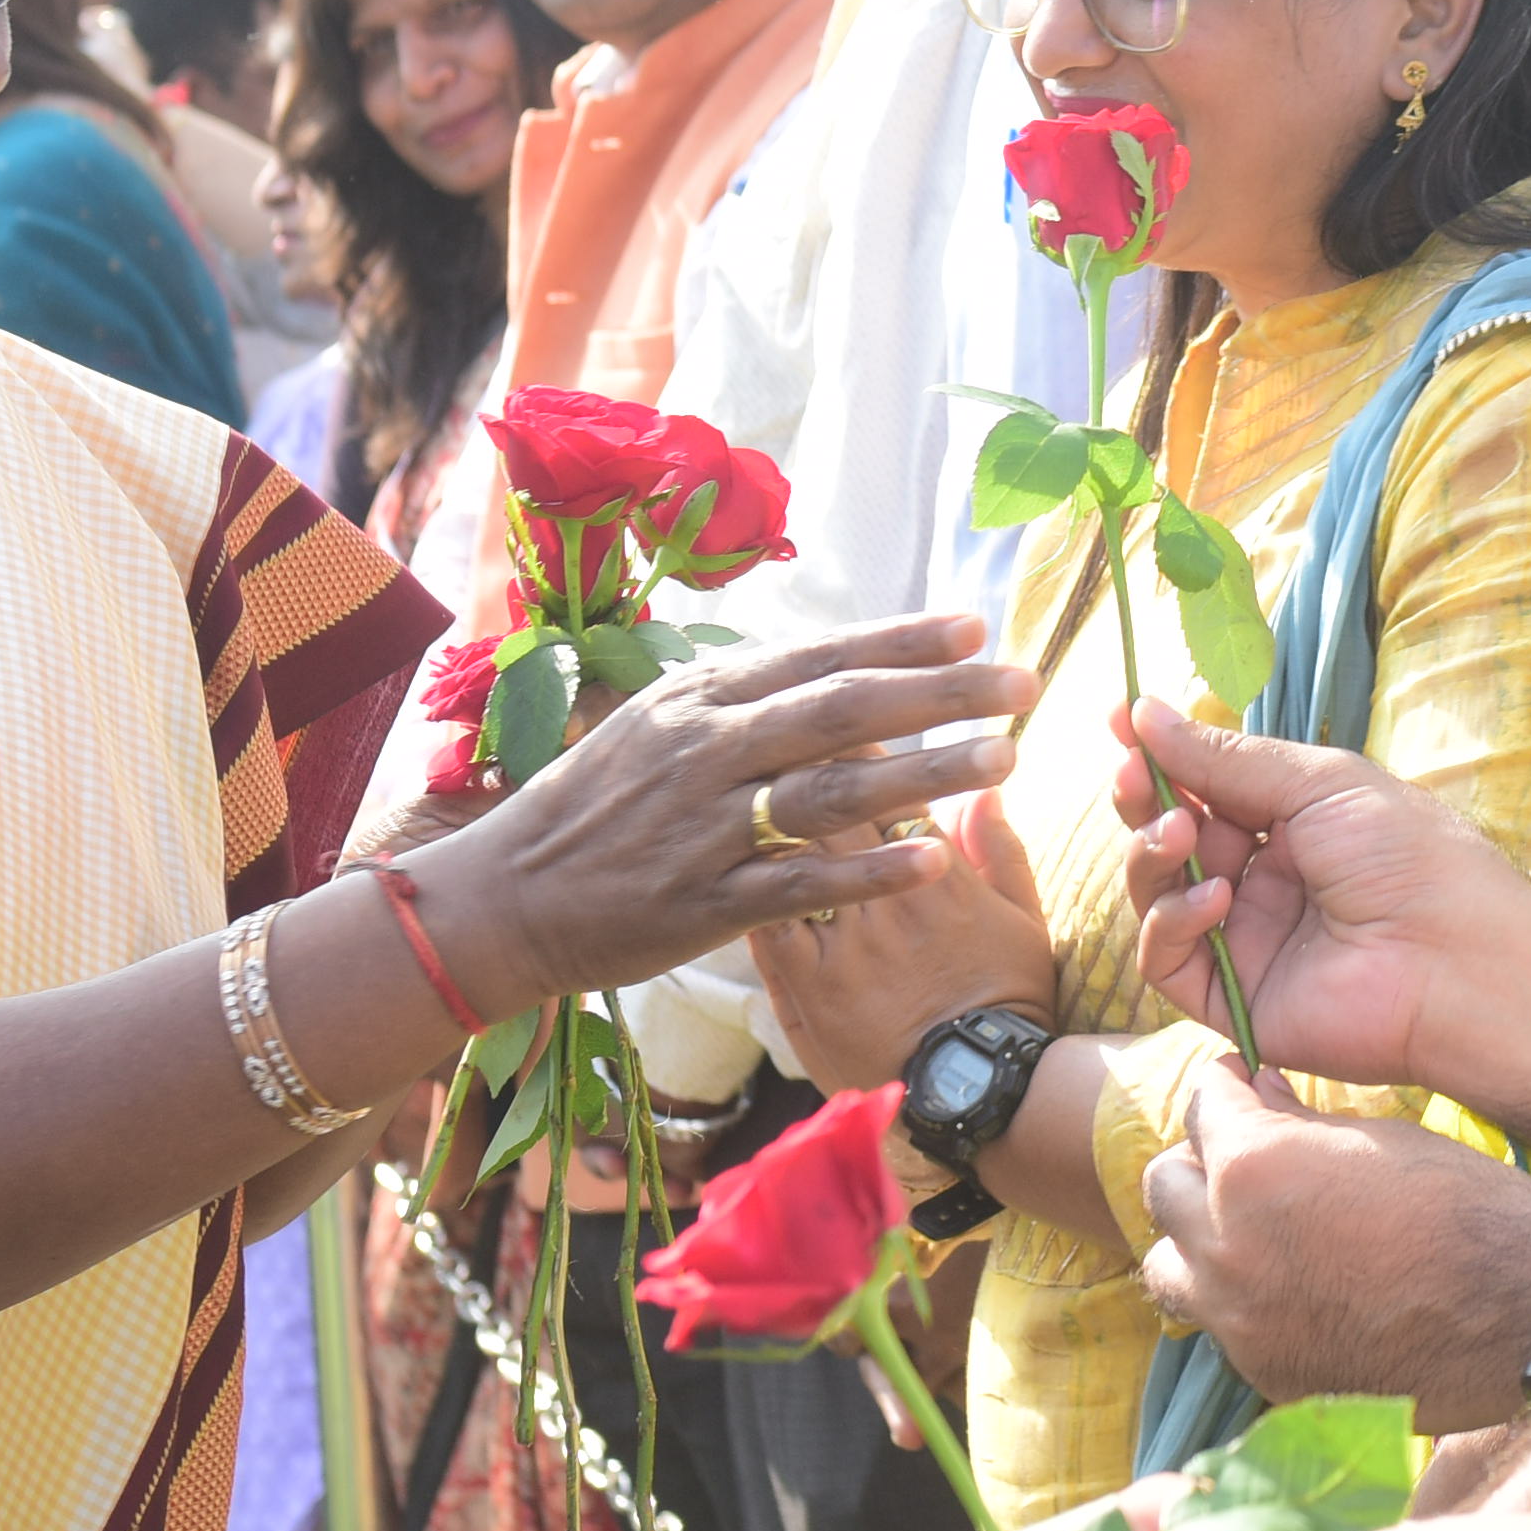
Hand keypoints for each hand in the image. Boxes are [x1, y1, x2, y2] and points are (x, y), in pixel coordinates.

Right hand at [406, 618, 1031, 1023]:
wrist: (504, 897)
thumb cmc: (593, 808)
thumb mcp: (657, 729)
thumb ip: (744, 703)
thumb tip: (836, 670)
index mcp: (700, 701)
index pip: (818, 656)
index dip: (901, 640)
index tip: (977, 628)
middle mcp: (707, 751)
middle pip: (843, 710)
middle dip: (941, 693)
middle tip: (1025, 683)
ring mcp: (707, 828)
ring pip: (835, 792)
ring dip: (928, 772)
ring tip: (1006, 758)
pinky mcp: (706, 903)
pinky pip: (804, 884)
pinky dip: (870, 872)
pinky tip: (936, 861)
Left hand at [746, 751, 1073, 1091]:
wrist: (978, 1090)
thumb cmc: (1007, 1004)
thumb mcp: (1022, 919)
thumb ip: (999, 849)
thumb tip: (983, 788)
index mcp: (941, 871)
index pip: (892, 781)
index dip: (864, 747)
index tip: (846, 721)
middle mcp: (886, 894)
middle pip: (832, 802)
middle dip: (806, 762)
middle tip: (783, 738)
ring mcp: (842, 939)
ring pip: (790, 852)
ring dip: (767, 816)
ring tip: (748, 791)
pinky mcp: (806, 984)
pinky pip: (764, 918)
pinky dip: (746, 884)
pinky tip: (729, 864)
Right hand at [1117, 697, 1530, 1105]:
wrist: (1456, 962)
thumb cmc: (1411, 859)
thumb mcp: (1319, 784)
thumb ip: (1226, 758)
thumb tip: (1145, 711)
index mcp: (1295, 825)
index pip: (1207, 786)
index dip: (1162, 756)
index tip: (1119, 719)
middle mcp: (1265, 882)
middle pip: (1170, 837)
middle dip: (1144, 801)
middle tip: (1131, 775)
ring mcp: (1246, 941)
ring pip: (1156, 894)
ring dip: (1152, 855)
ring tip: (1181, 834)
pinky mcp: (1233, 999)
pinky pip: (1166, 957)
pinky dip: (1173, 920)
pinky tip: (1217, 898)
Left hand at [1133, 1054, 1530, 1429]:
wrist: (1523, 1311)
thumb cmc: (1464, 1206)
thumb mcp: (1379, 1139)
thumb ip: (1298, 1120)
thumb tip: (1253, 1094)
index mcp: (1253, 1169)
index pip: (1199, 1108)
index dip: (1225, 1090)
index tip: (1242, 1090)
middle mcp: (1226, 1247)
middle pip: (1163, 1187)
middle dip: (1201, 1163)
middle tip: (1243, 1159)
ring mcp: (1241, 1322)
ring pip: (1169, 1268)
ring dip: (1197, 1241)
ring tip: (1245, 1232)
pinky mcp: (1267, 1375)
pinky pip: (1222, 1328)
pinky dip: (1240, 1303)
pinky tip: (1290, 1290)